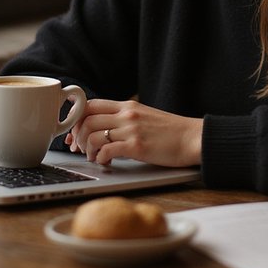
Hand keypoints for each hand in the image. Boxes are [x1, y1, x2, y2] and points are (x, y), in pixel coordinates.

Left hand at [66, 99, 201, 167]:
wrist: (193, 138)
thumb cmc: (171, 131)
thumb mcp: (145, 116)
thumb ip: (125, 119)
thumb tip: (104, 128)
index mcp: (128, 105)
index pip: (91, 104)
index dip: (77, 119)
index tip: (75, 132)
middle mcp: (127, 115)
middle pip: (87, 119)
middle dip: (78, 136)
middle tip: (80, 148)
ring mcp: (131, 130)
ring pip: (93, 135)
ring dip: (87, 149)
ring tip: (93, 157)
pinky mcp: (137, 146)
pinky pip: (106, 151)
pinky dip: (100, 159)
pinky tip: (106, 163)